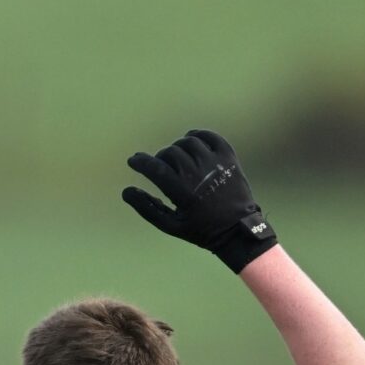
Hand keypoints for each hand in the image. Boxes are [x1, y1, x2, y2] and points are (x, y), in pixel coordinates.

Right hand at [122, 128, 276, 273]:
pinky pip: (209, 136)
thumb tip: (126, 191)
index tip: (133, 160)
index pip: (156, 168)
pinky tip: (192, 142)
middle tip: (160, 166)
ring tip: (176, 157)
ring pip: (188, 141)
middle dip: (159, 157)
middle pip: (170, 152)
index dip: (140, 162)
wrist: (238, 227)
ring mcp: (215, 162)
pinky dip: (197, 135)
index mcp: (183, 192)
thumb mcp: (169, 225)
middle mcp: (198, 173)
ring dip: (177, 147)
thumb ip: (147, 208)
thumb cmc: (200, 229)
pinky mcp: (228, 156)